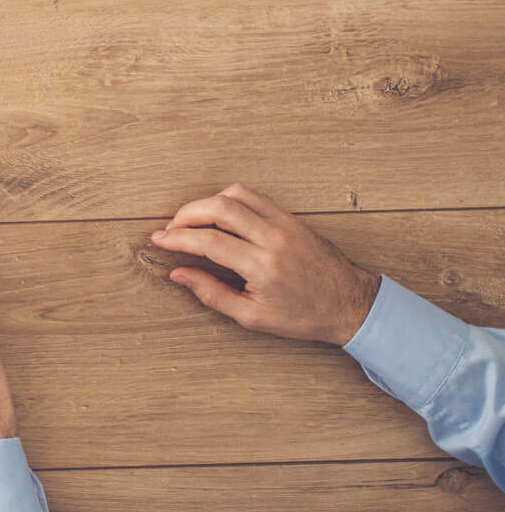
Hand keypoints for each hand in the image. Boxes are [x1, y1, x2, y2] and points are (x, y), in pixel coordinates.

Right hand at [152, 184, 380, 344]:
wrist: (352, 304)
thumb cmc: (305, 315)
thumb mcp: (253, 317)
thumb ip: (212, 294)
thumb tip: (179, 274)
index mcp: (264, 267)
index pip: (209, 241)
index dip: (177, 238)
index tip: (159, 240)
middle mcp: (274, 238)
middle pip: (219, 207)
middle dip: (186, 214)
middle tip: (171, 228)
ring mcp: (285, 224)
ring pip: (235, 194)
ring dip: (206, 203)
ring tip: (193, 220)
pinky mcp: (291, 218)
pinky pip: (253, 196)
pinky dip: (229, 200)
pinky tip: (219, 215)